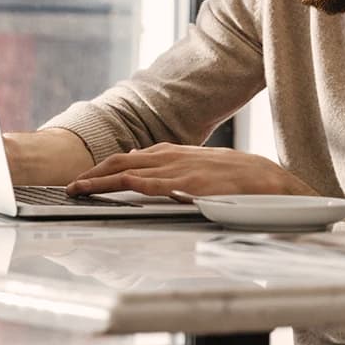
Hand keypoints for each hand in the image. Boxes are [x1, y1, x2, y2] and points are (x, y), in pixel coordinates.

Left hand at [65, 143, 319, 199]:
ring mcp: (185, 171)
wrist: (275, 183)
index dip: (106, 167)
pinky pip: (158, 184)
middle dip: (95, 173)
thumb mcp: (203, 167)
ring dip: (104, 180)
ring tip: (79, 190)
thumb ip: (172, 164)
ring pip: (134, 171)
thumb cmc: (241, 180)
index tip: (84, 177)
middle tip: (70, 186)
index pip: (133, 157)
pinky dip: (135, 186)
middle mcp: (177, 158)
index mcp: (179, 154)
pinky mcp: (195, 186)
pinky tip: (120, 190)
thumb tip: (139, 159)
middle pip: (125, 162)